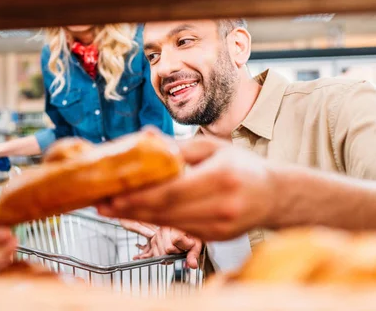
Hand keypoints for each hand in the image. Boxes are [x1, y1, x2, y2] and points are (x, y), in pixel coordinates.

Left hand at [98, 136, 275, 241]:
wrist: (274, 196)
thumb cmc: (242, 166)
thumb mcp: (213, 147)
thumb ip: (178, 146)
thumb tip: (144, 136)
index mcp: (221, 178)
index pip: (170, 192)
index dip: (138, 196)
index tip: (112, 194)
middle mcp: (221, 206)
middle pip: (165, 211)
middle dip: (129, 208)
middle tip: (101, 203)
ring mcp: (219, 227)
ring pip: (168, 223)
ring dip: (136, 217)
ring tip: (111, 208)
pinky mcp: (215, 238)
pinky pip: (178, 228)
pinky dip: (155, 221)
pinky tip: (137, 213)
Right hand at [134, 227, 200, 268]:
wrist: (184, 229)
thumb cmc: (190, 235)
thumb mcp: (196, 242)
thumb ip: (194, 254)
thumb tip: (193, 265)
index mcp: (175, 225)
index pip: (176, 239)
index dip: (185, 246)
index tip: (190, 244)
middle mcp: (163, 228)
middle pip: (168, 249)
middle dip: (177, 252)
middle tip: (182, 248)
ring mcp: (157, 235)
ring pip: (162, 253)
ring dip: (170, 255)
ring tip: (176, 249)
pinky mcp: (153, 241)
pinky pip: (156, 255)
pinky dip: (164, 257)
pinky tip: (170, 252)